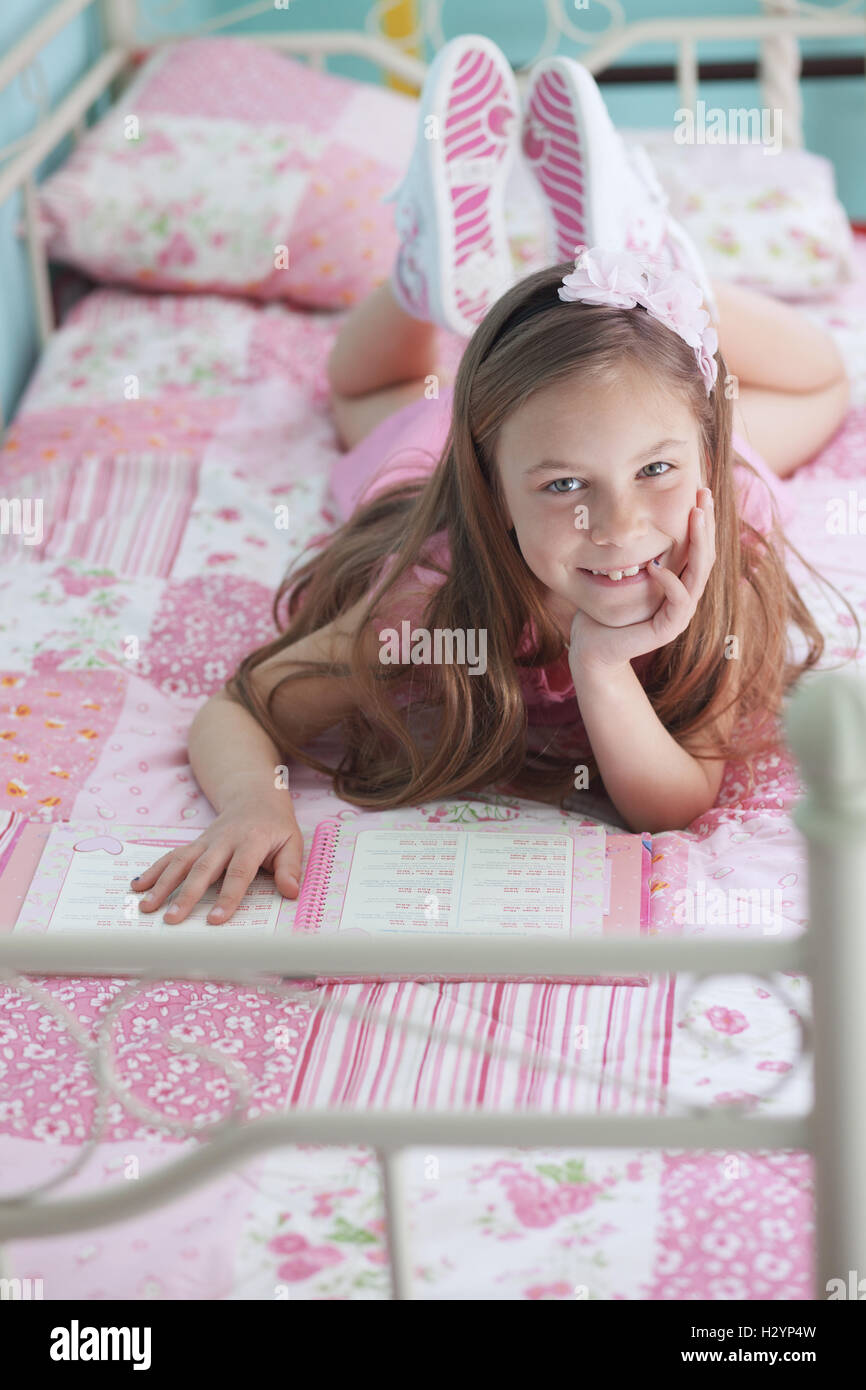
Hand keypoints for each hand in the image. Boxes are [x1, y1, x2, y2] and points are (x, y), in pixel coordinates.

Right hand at [129, 790, 303, 925]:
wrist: (254, 796)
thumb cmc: (275, 826)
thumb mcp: (292, 841)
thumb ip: (290, 868)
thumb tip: (291, 892)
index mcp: (251, 841)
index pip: (239, 872)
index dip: (228, 897)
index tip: (215, 920)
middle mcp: (224, 840)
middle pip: (202, 869)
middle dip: (185, 895)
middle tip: (171, 919)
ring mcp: (205, 841)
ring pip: (180, 862)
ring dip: (162, 884)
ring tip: (146, 907)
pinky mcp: (194, 844)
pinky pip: (171, 856)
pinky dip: (153, 871)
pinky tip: (137, 886)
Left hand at [568, 488, 715, 674]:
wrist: (592, 645)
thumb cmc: (604, 607)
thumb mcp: (622, 571)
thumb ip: (636, 549)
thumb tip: (635, 514)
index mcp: (679, 581)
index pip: (699, 546)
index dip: (702, 519)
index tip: (699, 489)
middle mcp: (685, 596)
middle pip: (707, 556)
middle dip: (707, 523)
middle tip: (704, 494)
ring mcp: (679, 614)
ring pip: (700, 575)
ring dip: (699, 543)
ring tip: (695, 516)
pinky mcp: (668, 629)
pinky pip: (678, 602)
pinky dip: (670, 582)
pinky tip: (656, 565)